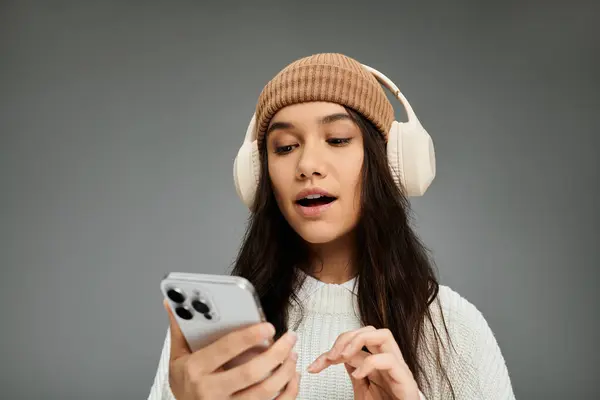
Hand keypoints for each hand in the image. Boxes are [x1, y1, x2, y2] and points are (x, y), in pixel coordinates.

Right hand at [164, 300, 300, 399]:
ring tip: (292, 354)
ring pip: (265, 392)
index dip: (249, 336)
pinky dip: (288, 392)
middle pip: (251, 372)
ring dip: (285, 371)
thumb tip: (172, 301)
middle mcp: (211, 391)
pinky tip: (292, 377)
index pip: (226, 349)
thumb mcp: (177, 358)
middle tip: (290, 337)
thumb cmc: (185, 385)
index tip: (267, 325)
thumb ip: (180, 329)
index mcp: (196, 371)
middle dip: (276, 352)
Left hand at [307, 326, 419, 399]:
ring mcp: (398, 368)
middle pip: (369, 330)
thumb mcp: (363, 391)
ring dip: (359, 341)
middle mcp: (388, 361)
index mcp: (377, 362)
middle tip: (330, 356)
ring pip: (383, 335)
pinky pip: (389, 359)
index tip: (314, 366)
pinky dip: (370, 364)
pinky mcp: (406, 379)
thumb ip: (355, 371)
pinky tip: (358, 375)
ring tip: (343, 356)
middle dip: (346, 338)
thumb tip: (341, 357)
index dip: (332, 350)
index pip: (354, 342)